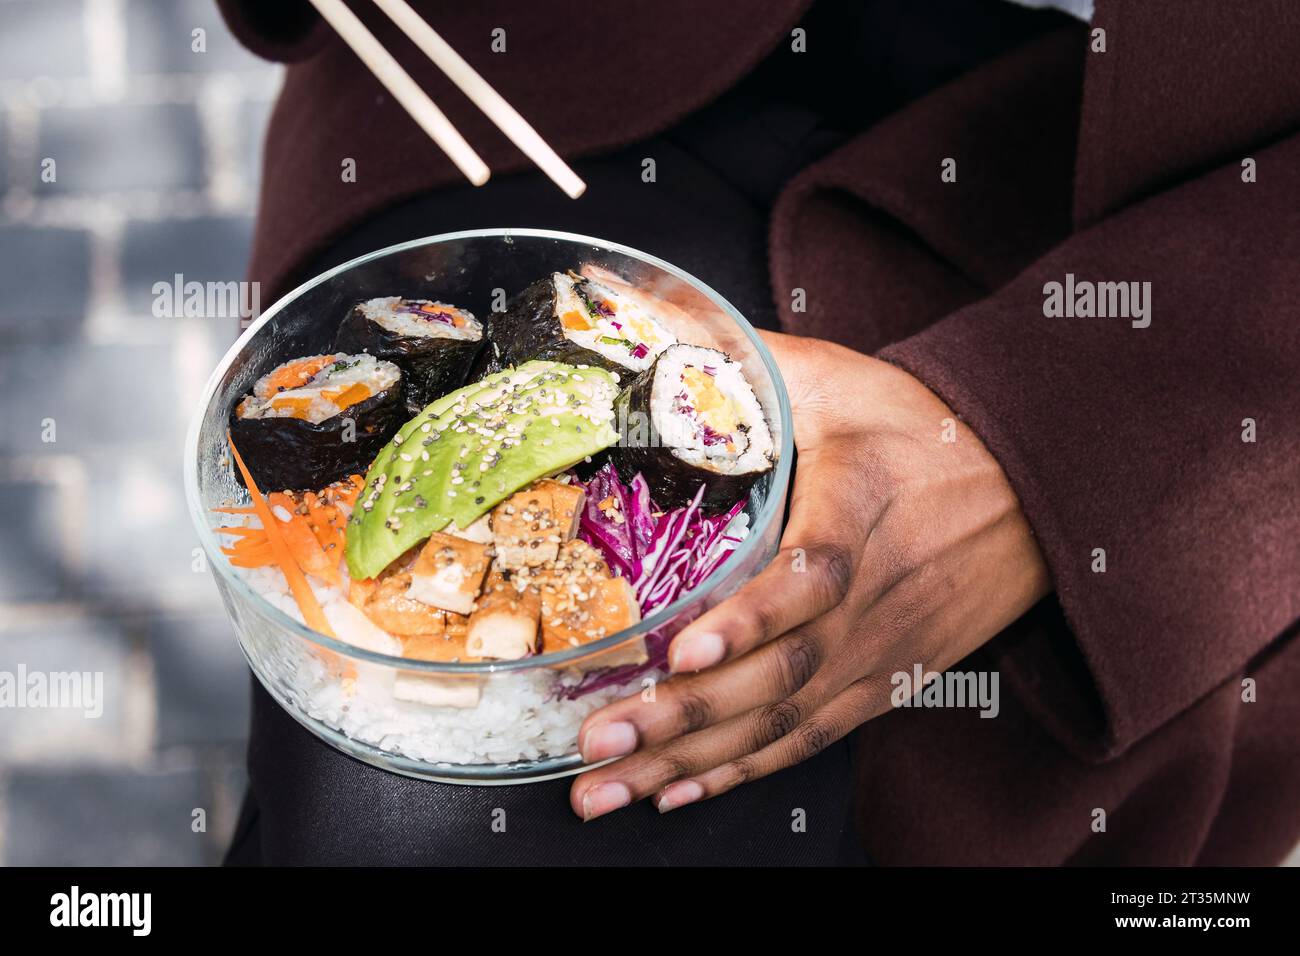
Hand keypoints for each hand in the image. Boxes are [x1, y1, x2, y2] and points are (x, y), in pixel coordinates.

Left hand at [569, 331, 1050, 818]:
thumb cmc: (917, 428)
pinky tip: (679, 791)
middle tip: (596, 742)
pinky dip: (743, 772)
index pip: (812, 576)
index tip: (682, 651)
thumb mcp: (836, 379)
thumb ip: (740, 361)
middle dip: (681, 717)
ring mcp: (880, 650)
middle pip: (780, 672)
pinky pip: (810, 737)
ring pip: (783, 720)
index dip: (748, 620)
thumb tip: (639, 323)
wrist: (1027, 484)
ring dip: (693, 762)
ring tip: (608, 790)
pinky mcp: (884, 680)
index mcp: (860, 509)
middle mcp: (874, 597)